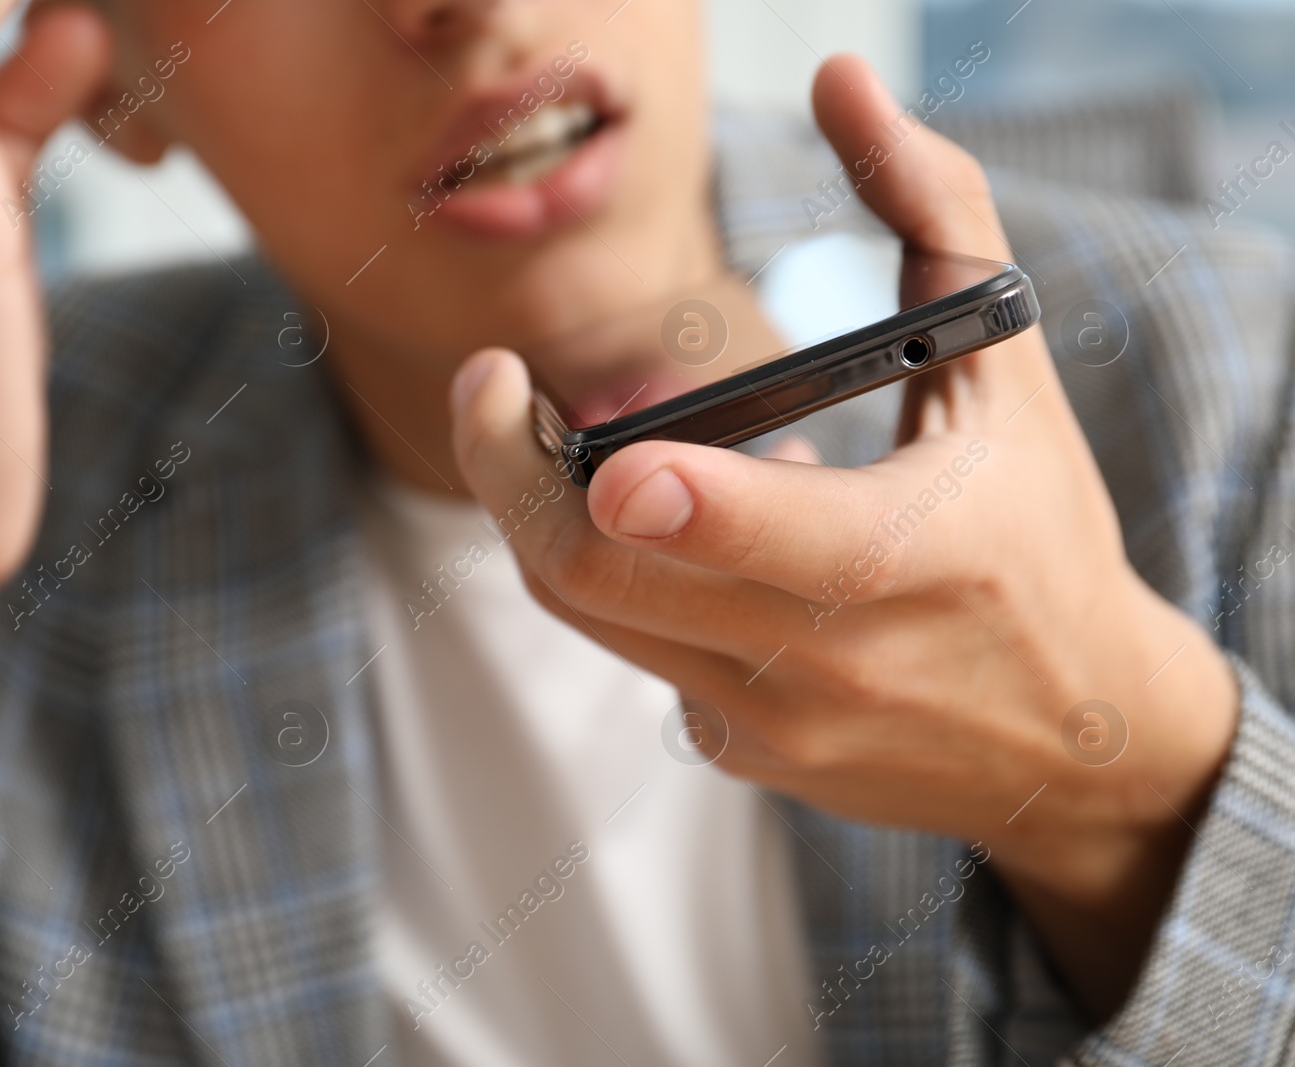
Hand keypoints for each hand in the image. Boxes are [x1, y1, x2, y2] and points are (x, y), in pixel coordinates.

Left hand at [450, 55, 1238, 1018]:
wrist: (1077, 739)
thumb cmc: (1040, 534)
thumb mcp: (1008, 368)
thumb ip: (930, 209)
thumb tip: (846, 85)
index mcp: (905, 554)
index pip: (734, 530)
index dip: (622, 481)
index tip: (514, 383)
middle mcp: (827, 659)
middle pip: (593, 574)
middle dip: (504, 472)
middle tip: (489, 388)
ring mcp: (775, 725)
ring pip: (590, 613)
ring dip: (554, 516)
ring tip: (583, 446)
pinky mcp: (744, 757)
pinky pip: (638, 655)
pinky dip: (632, 585)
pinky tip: (685, 549)